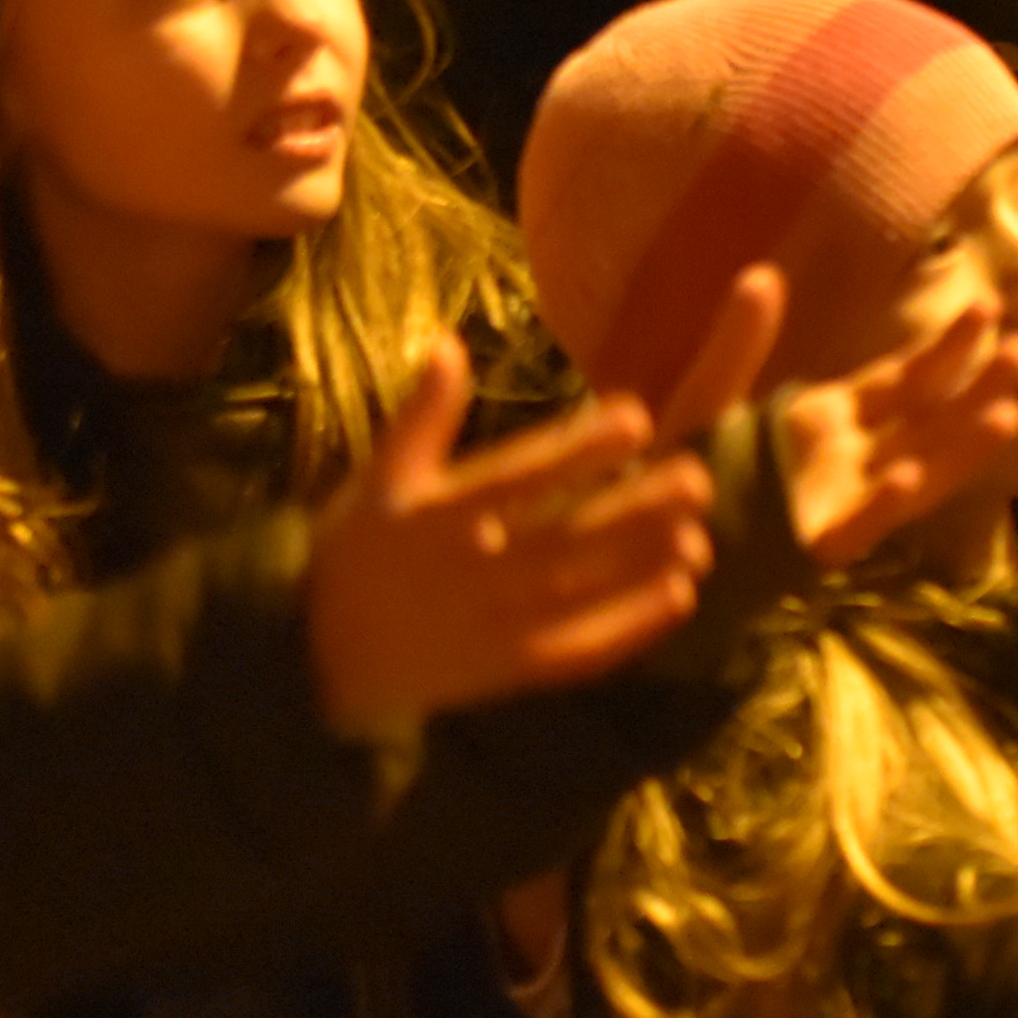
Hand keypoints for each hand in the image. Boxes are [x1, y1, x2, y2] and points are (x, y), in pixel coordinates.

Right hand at [307, 341, 719, 750]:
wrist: (316, 659)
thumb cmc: (353, 554)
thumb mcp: (380, 480)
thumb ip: (421, 417)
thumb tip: (448, 345)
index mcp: (439, 516)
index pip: (521, 477)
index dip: (578, 449)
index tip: (635, 418)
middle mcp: (472, 572)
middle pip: (565, 537)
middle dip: (633, 509)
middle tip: (697, 478)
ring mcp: (493, 626)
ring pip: (581, 594)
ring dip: (642, 566)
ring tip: (701, 536)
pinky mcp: (508, 671)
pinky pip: (578, 651)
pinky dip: (629, 628)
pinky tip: (678, 598)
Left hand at [644, 266, 1017, 569]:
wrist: (638, 545)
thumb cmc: (672, 473)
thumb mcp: (703, 398)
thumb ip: (734, 345)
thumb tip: (764, 275)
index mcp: (828, 420)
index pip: (907, 380)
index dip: (950, 348)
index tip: (990, 307)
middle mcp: (848, 460)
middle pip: (932, 420)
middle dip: (983, 388)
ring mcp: (838, 503)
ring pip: (919, 470)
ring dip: (962, 445)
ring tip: (1010, 411)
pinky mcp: (811, 546)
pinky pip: (859, 524)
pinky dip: (884, 502)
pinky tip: (911, 475)